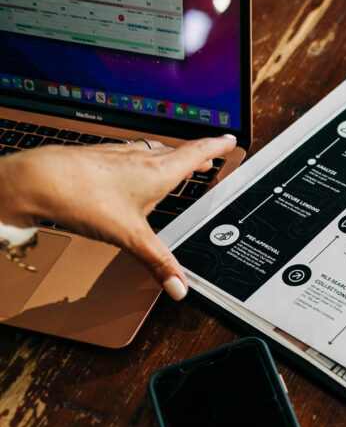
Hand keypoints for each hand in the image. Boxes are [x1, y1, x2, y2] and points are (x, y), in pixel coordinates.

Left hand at [0, 135, 235, 298]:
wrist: (36, 180)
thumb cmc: (83, 197)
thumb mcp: (130, 237)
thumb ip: (157, 262)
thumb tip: (180, 287)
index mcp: (158, 171)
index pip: (197, 153)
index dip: (216, 147)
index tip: (229, 139)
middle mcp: (140, 158)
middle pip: (175, 153)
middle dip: (194, 158)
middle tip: (206, 161)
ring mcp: (116, 156)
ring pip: (150, 154)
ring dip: (165, 159)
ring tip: (170, 169)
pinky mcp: (96, 160)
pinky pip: (127, 159)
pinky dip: (138, 165)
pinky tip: (127, 178)